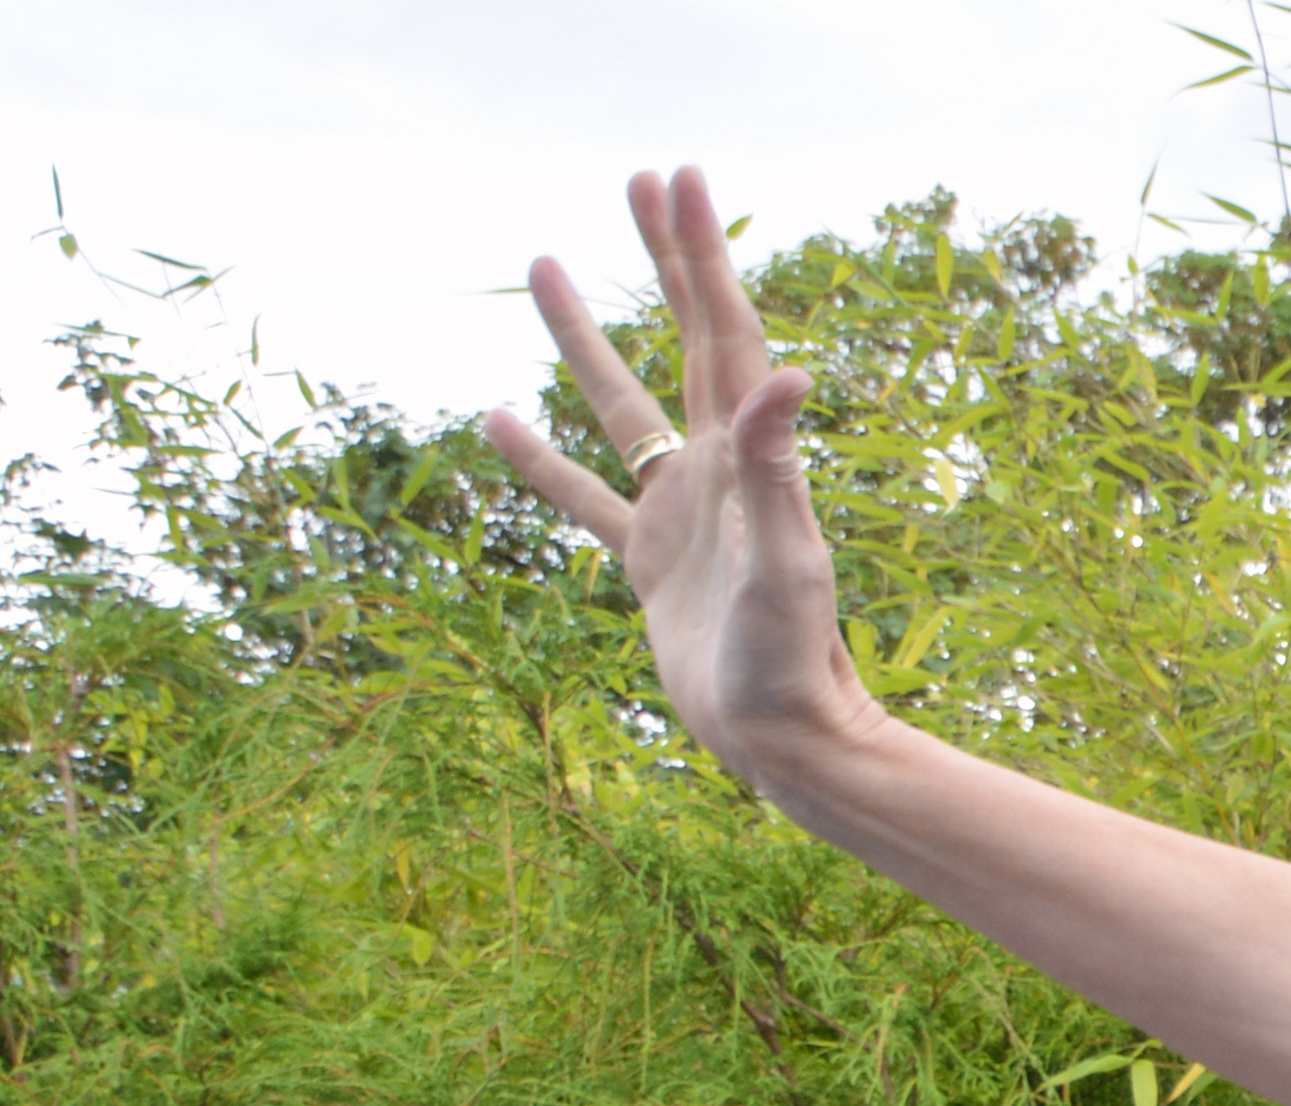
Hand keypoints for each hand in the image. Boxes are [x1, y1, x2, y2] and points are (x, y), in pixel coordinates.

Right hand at [477, 167, 872, 773]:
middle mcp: (715, 471)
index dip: (699, 254)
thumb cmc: (792, 660)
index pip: (721, 330)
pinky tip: (498, 415)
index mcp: (747, 457)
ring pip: (619, 403)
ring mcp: (679, 512)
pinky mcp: (648, 561)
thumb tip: (790, 373)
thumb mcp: (785, 561)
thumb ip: (779, 470)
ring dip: (585, 335)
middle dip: (663, 259)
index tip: (677, 178)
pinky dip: (540, 459)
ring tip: (545, 261)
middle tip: (638, 180)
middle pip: (683, 338)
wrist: (784, 741)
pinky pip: (582, 496)